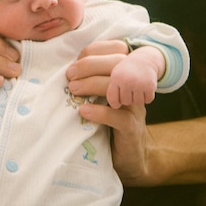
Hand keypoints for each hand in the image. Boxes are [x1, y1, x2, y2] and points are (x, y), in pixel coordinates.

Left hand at [66, 39, 149, 183]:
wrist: (128, 156)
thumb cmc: (109, 121)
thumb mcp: (102, 96)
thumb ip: (93, 79)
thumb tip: (70, 67)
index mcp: (127, 74)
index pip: (117, 50)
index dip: (94, 52)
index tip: (75, 62)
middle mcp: (134, 86)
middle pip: (117, 64)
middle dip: (90, 66)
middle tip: (69, 76)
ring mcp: (135, 106)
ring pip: (118, 87)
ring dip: (91, 85)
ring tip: (73, 90)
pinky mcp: (133, 128)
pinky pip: (119, 116)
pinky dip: (99, 112)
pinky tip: (84, 111)